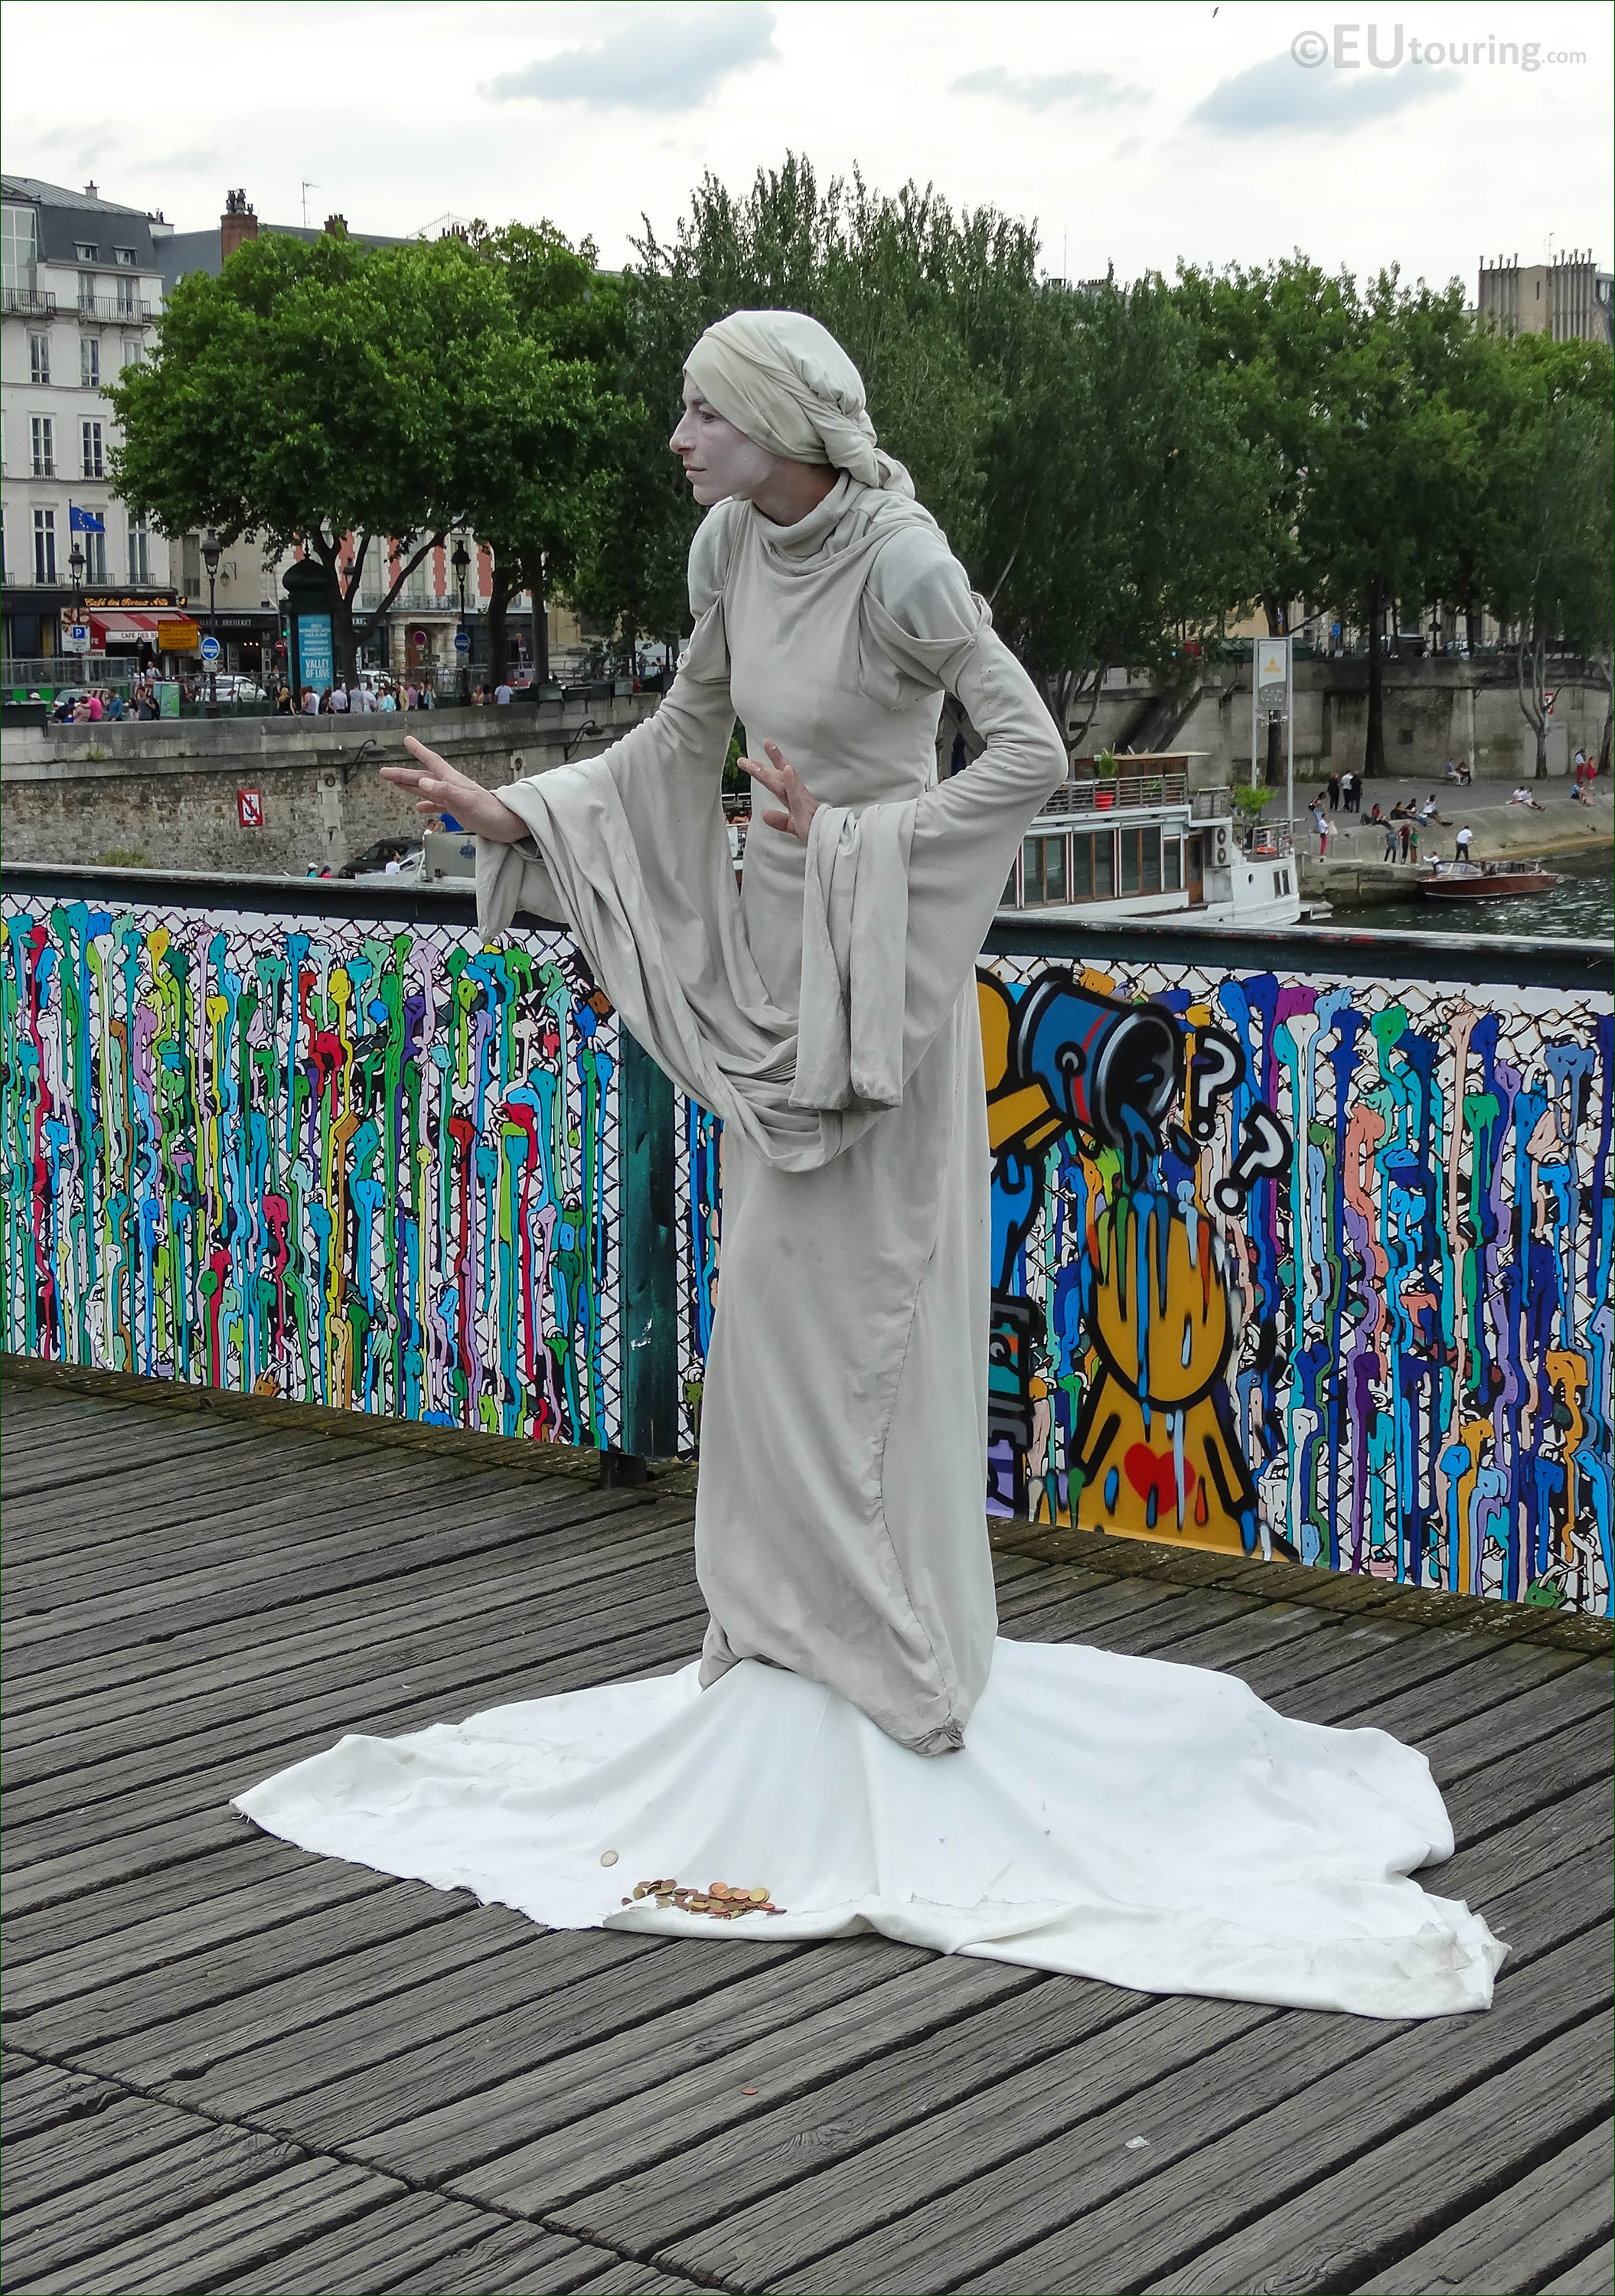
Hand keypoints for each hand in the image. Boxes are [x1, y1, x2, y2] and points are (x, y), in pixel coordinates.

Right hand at [379, 737, 527, 843]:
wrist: (509, 826)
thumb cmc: (492, 812)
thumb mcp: (467, 801)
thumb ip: (446, 792)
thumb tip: (424, 784)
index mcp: (453, 780)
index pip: (432, 762)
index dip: (419, 751)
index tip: (407, 740)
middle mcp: (451, 787)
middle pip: (422, 778)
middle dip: (403, 774)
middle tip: (384, 772)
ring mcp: (454, 798)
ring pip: (426, 790)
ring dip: (410, 787)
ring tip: (394, 783)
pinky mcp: (458, 810)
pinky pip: (437, 805)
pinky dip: (426, 805)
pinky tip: (418, 808)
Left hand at [740, 739, 821, 845]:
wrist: (831, 840)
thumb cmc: (817, 832)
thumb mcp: (793, 826)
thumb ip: (780, 820)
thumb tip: (766, 815)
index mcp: (794, 800)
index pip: (779, 780)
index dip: (768, 769)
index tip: (754, 762)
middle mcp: (797, 796)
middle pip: (777, 778)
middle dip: (761, 768)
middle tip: (744, 759)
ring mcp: (801, 801)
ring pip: (783, 782)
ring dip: (771, 769)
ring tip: (765, 751)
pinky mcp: (806, 808)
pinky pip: (797, 794)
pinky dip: (791, 782)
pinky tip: (786, 770)